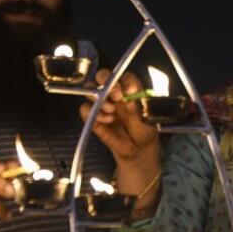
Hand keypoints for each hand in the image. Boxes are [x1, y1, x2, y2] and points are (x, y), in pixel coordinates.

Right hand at [79, 70, 161, 207]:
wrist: (138, 155)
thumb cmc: (146, 132)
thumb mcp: (147, 116)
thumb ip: (138, 102)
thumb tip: (128, 90)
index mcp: (130, 91)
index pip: (124, 77)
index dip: (124, 79)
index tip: (129, 90)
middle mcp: (114, 95)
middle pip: (102, 77)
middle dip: (107, 82)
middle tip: (116, 95)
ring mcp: (102, 106)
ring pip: (90, 91)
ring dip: (100, 98)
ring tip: (112, 112)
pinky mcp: (93, 120)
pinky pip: (85, 110)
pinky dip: (92, 113)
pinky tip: (106, 121)